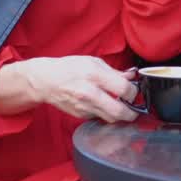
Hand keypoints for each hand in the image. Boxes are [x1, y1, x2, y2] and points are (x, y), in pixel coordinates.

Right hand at [21, 56, 139, 122]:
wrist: (46, 81)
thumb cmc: (69, 68)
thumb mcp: (92, 62)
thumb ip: (114, 71)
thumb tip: (131, 76)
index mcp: (94, 75)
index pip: (123, 89)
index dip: (134, 92)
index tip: (134, 91)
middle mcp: (89, 93)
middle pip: (119, 111)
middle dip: (132, 113)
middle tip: (135, 109)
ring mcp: (84, 107)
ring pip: (110, 118)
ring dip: (119, 115)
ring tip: (121, 107)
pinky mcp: (80, 115)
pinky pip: (99, 117)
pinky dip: (104, 113)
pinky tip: (103, 105)